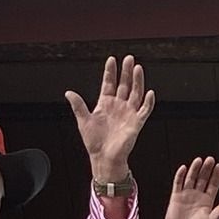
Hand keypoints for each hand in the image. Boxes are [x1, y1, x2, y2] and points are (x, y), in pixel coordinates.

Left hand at [65, 55, 153, 182]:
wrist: (104, 159)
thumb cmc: (94, 143)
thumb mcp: (83, 121)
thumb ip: (78, 105)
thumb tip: (68, 93)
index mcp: (105, 104)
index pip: (109, 83)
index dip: (110, 72)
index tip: (112, 60)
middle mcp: (118, 106)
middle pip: (124, 85)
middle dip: (126, 71)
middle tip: (129, 59)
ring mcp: (128, 113)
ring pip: (135, 93)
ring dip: (137, 81)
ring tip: (138, 68)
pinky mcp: (136, 123)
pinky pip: (144, 110)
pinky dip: (148, 102)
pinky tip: (150, 93)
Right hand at [157, 157, 218, 218]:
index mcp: (207, 201)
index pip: (213, 185)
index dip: (216, 176)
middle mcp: (197, 196)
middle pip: (203, 179)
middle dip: (206, 169)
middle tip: (210, 160)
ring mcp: (186, 195)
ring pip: (191, 178)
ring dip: (195, 169)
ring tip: (199, 161)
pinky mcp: (176, 197)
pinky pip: (178, 183)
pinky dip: (180, 176)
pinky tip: (184, 168)